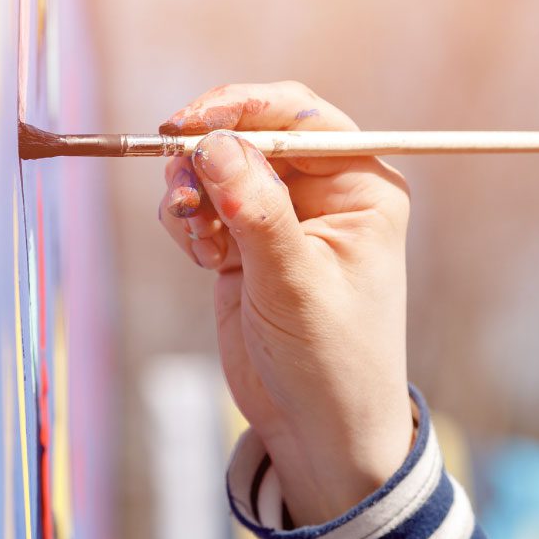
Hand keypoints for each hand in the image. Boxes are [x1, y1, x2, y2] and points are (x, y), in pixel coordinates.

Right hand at [158, 81, 413, 525]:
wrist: (317, 430)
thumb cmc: (332, 362)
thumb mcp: (296, 284)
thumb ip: (257, 211)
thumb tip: (216, 144)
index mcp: (361, 186)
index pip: (302, 117)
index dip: (245, 108)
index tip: (194, 122)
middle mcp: (324, 192)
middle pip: (253, 134)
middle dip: (209, 152)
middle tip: (177, 178)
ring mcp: (281, 216)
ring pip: (219, 167)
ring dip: (193, 190)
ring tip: (197, 237)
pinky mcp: (245, 243)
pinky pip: (203, 204)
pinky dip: (189, 221)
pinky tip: (203, 257)